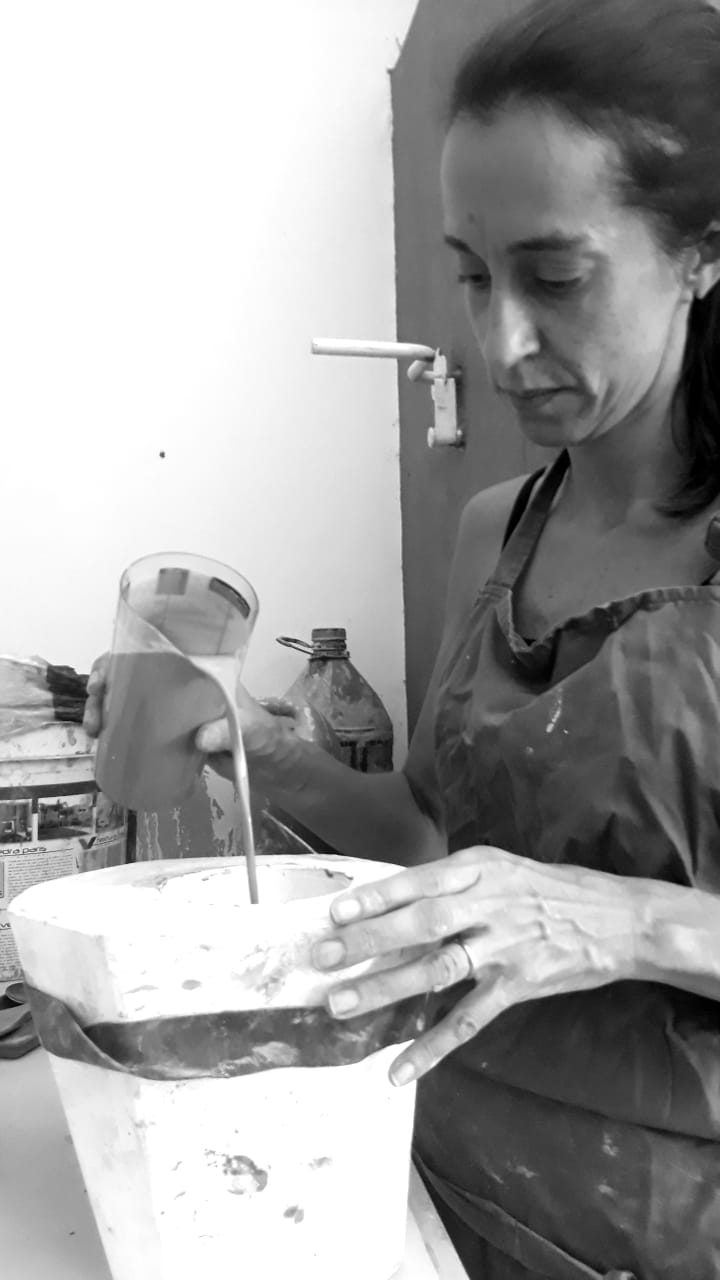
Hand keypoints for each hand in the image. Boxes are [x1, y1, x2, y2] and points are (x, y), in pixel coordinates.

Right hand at [82, 652, 296, 782]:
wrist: (265, 763)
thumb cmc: (262, 735)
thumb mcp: (249, 729)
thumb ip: (229, 731)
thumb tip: (201, 737)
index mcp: (199, 668)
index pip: (156, 647)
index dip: (124, 654)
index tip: (106, 673)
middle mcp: (180, 681)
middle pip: (132, 669)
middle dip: (104, 680)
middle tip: (95, 701)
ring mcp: (171, 705)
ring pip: (127, 694)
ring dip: (103, 705)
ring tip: (94, 728)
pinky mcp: (167, 729)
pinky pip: (134, 721)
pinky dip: (115, 726)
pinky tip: (101, 738)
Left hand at [311, 847, 636, 1085]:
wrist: (616, 919)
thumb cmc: (549, 888)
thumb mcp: (500, 867)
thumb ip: (452, 881)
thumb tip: (391, 901)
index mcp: (479, 868)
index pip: (417, 882)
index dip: (375, 899)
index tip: (335, 913)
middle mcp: (488, 905)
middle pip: (419, 924)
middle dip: (366, 942)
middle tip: (322, 958)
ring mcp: (502, 948)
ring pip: (435, 970)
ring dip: (385, 988)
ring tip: (342, 1003)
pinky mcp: (516, 987)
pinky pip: (467, 1021)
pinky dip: (431, 1048)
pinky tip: (400, 1069)